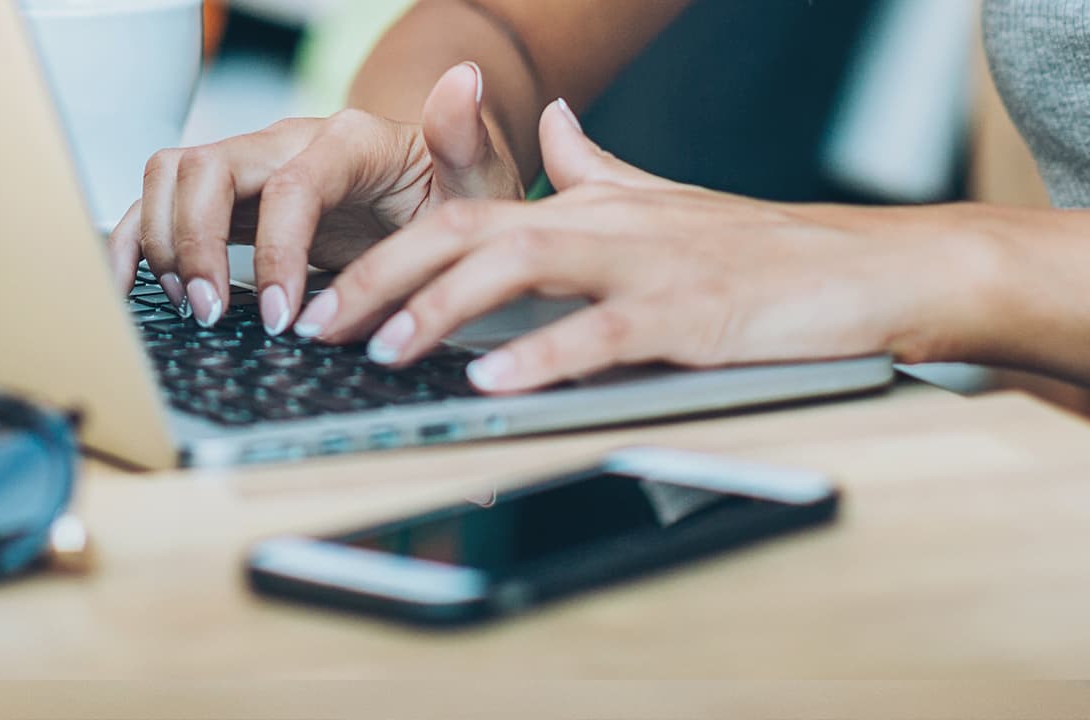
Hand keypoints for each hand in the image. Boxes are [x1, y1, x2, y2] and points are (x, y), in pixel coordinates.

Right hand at [106, 62, 522, 332]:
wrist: (435, 196)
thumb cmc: (454, 196)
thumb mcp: (479, 181)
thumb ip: (467, 139)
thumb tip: (465, 78)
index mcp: (347, 140)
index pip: (289, 183)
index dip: (276, 250)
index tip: (285, 317)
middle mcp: (287, 143)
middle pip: (206, 168)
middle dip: (196, 243)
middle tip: (214, 314)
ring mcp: (252, 168)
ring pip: (170, 177)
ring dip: (163, 242)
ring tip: (194, 307)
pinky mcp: (231, 200)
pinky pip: (161, 205)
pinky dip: (135, 240)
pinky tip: (134, 288)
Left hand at [297, 99, 984, 393]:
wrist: (864, 267)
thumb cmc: (757, 247)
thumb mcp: (658, 199)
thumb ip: (591, 165)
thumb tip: (547, 120)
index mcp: (588, 205)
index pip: (464, 217)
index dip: (386, 252)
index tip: (326, 295)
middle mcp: (605, 224)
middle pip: (471, 231)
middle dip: (384, 274)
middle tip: (319, 323)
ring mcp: (648, 265)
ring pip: (525, 265)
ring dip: (444, 306)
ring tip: (385, 348)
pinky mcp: (691, 313)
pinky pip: (603, 331)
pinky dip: (543, 353)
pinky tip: (491, 378)